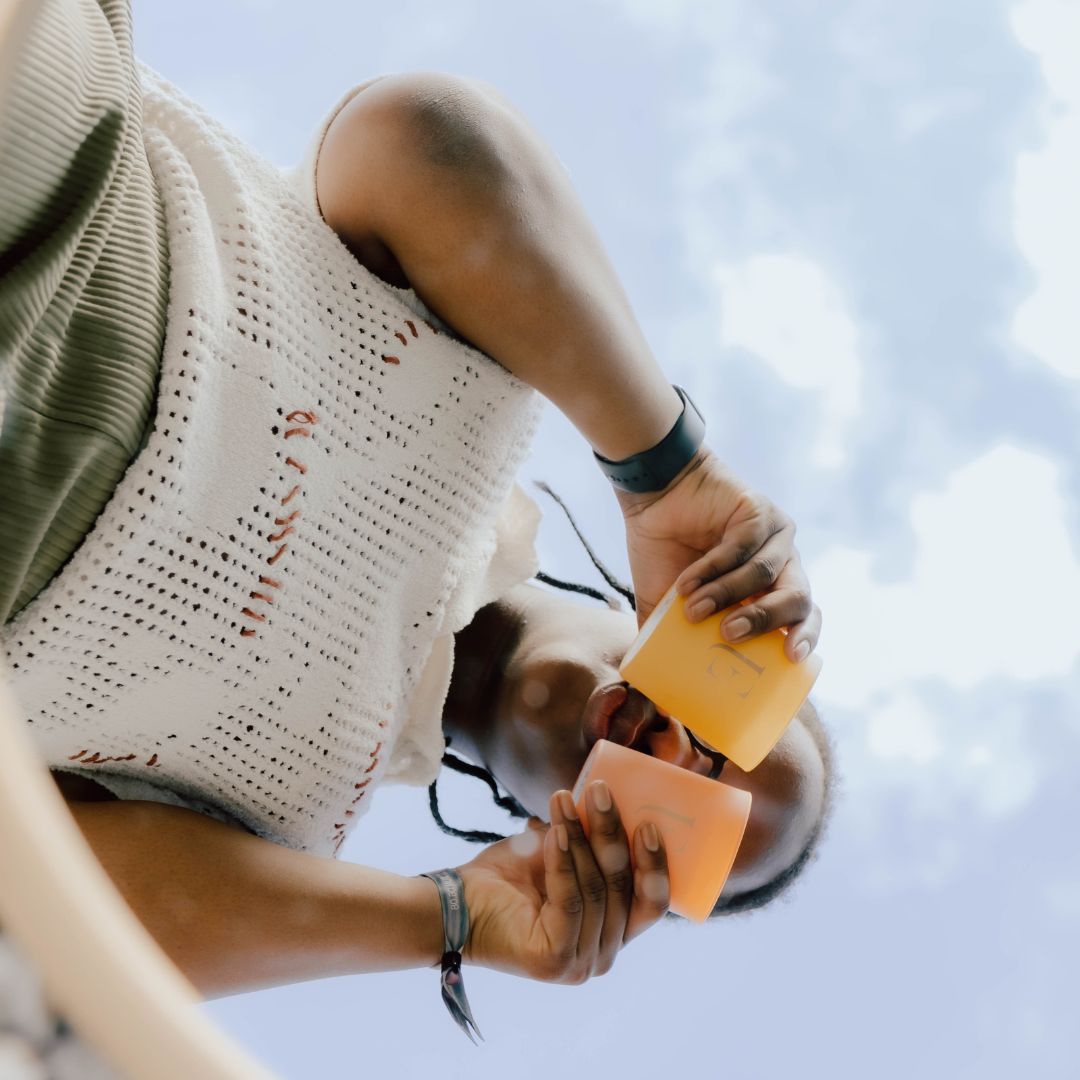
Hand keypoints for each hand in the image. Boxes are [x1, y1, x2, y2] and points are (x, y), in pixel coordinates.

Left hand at [458, 783, 668, 983]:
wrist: (458, 904)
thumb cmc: (511, 877)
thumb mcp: (561, 853)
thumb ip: (590, 841)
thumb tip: (611, 799)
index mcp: (612, 933)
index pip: (651, 903)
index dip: (655, 864)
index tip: (649, 822)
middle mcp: (603, 956)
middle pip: (624, 889)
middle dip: (612, 833)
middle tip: (600, 791)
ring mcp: (580, 964)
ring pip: (597, 891)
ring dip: (581, 838)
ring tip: (563, 802)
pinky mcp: (555, 959)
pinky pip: (570, 900)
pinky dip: (564, 861)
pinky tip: (554, 832)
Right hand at [617, 446, 821, 661]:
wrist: (652, 496)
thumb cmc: (664, 551)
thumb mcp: (664, 606)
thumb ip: (669, 643)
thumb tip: (658, 698)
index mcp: (771, 588)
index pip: (804, 616)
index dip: (804, 637)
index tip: (791, 658)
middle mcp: (782, 562)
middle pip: (798, 597)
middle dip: (766, 620)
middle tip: (732, 634)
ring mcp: (773, 534)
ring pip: (766, 574)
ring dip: (727, 596)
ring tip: (694, 611)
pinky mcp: (757, 511)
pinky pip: (742, 546)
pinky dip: (713, 569)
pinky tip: (686, 583)